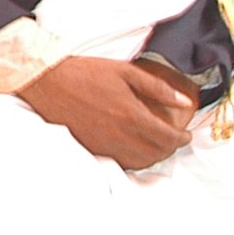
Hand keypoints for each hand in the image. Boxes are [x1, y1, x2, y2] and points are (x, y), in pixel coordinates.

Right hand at [17, 56, 196, 169]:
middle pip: (156, 153)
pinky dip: (134, 160)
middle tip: (174, 140)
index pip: (168, 137)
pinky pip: (120, 162)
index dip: (182, 139)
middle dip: (170, 148)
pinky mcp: (91, 149)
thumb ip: (158, 88)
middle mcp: (120, 135)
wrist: (47, 82)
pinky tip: (135, 150)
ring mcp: (104, 145)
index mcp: (132, 114)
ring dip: (154, 157)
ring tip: (158, 147)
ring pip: (140, 162)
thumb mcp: (125, 71)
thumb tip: (185, 102)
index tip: (186, 134)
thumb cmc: (86, 73)